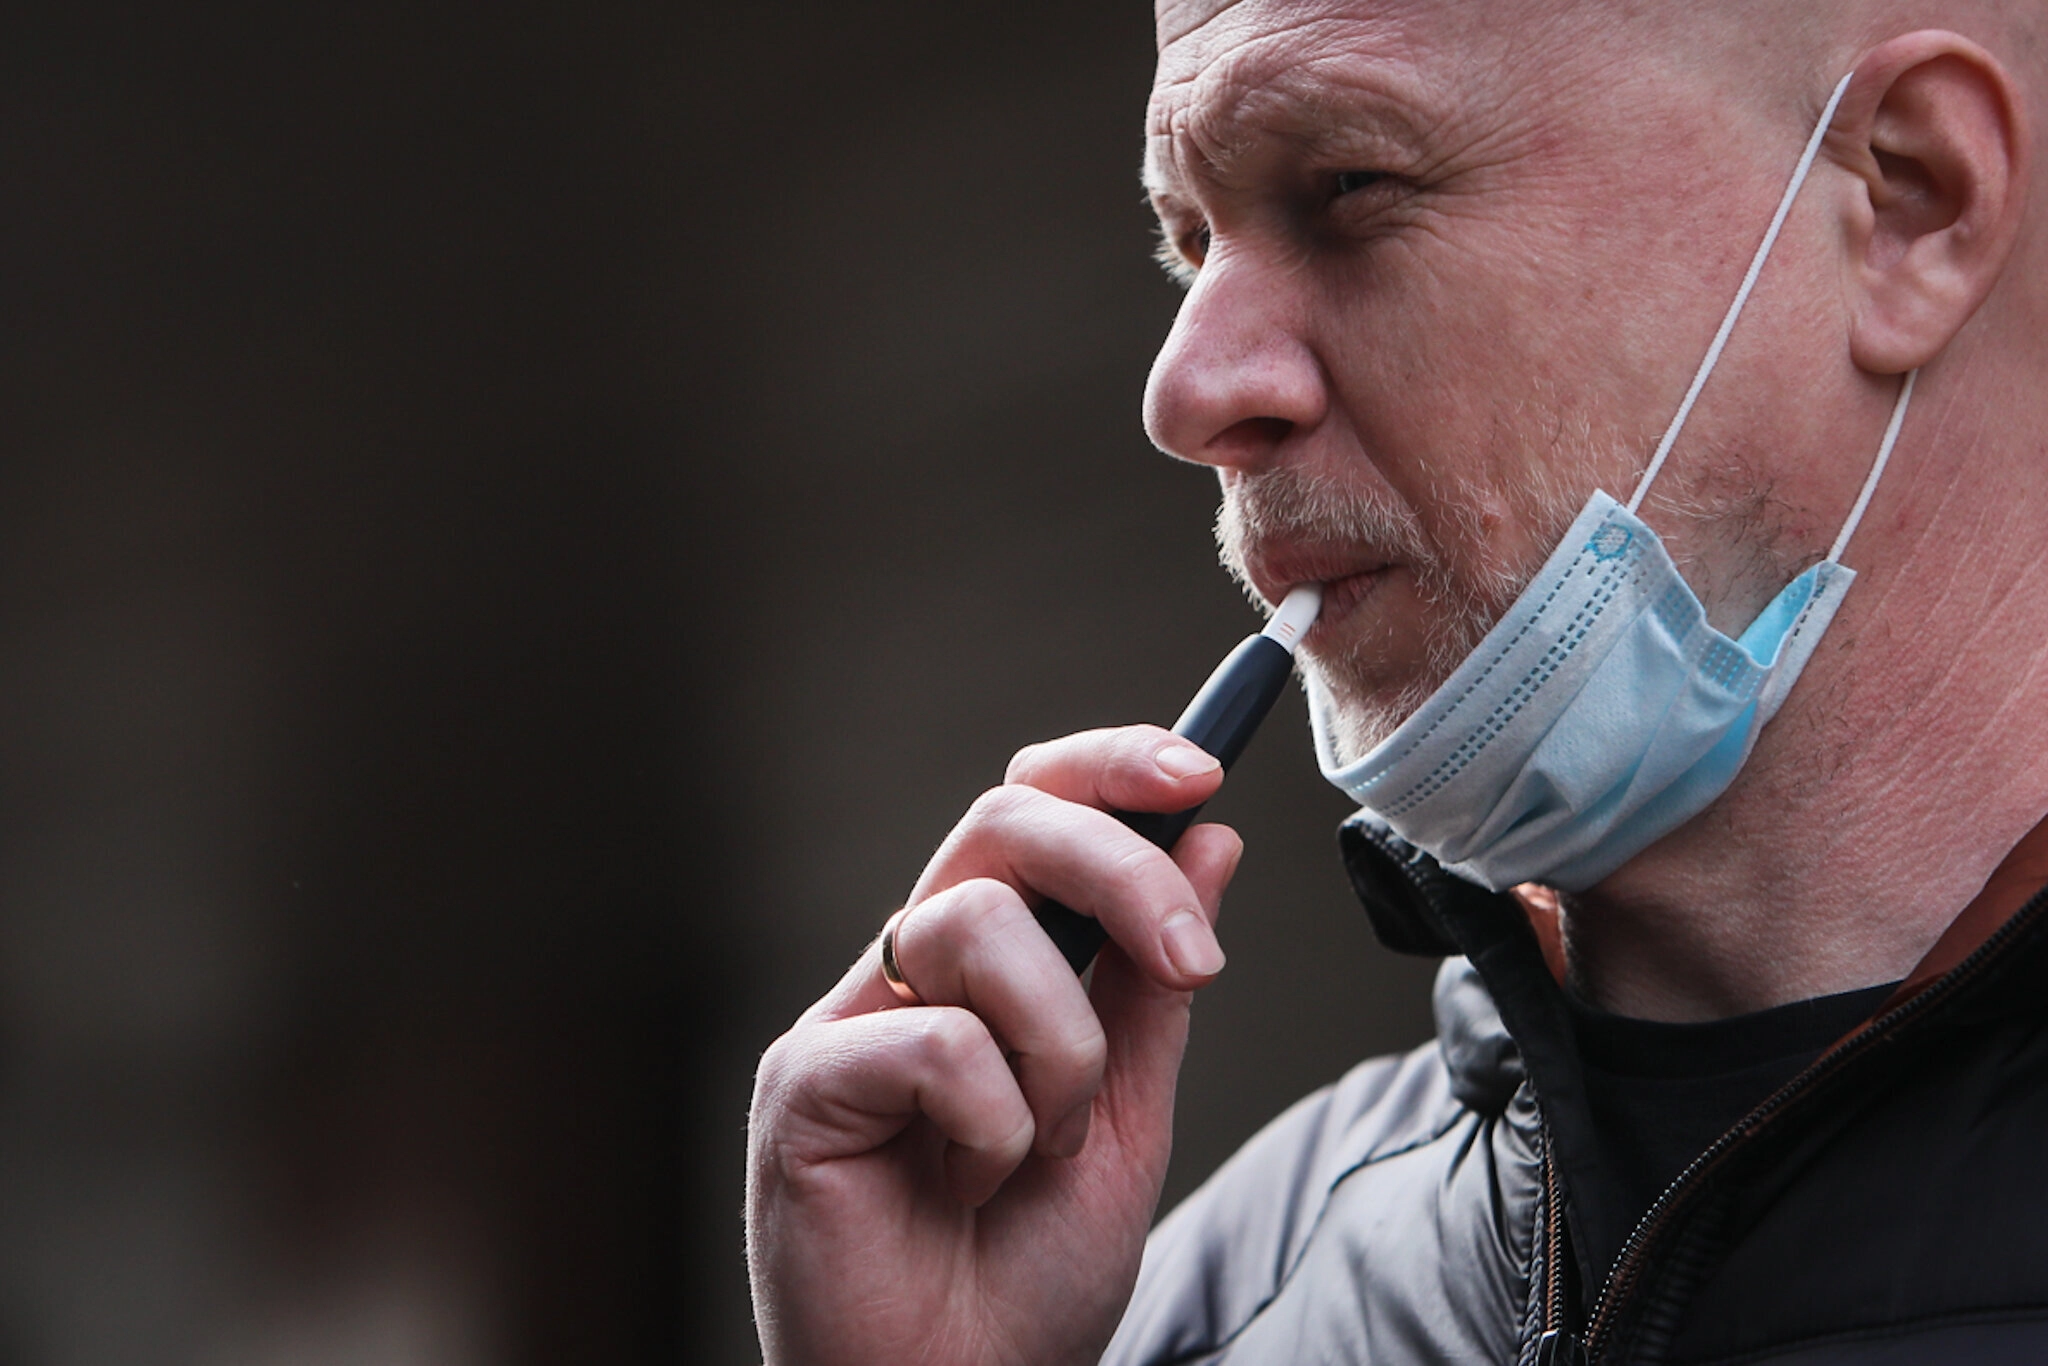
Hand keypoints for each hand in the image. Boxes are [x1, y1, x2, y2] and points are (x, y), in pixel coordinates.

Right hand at [746, 724, 1241, 1365]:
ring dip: (1064, 1049)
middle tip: (1193, 961)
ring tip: (1046, 1149)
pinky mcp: (801, 1084)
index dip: (1106, 766)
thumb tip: (1211, 840)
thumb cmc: (1024, 1274)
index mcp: (983, 967)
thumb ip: (1155, 984)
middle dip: (1121, 870)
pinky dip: (998, 1127)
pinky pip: (937, 1042)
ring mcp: (846, 1022)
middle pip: (1003, 824)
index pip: (1028, 808)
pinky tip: (974, 1189)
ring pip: (980, 927)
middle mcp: (908, 973)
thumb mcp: (1129, 1113)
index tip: (1198, 773)